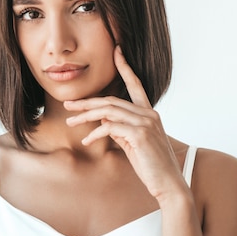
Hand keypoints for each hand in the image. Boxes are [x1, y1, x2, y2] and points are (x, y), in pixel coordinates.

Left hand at [64, 46, 186, 201]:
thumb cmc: (151, 166)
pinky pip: (110, 128)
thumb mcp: (134, 143)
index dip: (126, 67)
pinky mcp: (139, 135)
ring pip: (108, 112)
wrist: (168, 183)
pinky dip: (95, 133)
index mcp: (149, 113)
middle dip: (87, 102)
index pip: (136, 85)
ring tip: (70, 122)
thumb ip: (121, 129)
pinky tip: (87, 140)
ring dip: (86, 116)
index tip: (117, 52)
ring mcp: (145, 123)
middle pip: (112, 101)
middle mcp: (149, 114)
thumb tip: (104, 122)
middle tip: (68, 104)